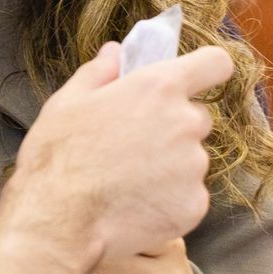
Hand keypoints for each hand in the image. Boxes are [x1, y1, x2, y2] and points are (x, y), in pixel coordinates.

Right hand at [10, 43, 230, 264]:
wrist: (58, 220)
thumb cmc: (57, 155)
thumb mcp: (67, 102)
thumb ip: (99, 72)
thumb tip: (115, 52)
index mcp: (159, 88)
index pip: (215, 63)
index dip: (205, 70)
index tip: (195, 80)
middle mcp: (185, 123)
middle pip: (198, 118)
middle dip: (175, 128)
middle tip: (137, 146)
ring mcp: (193, 167)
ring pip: (192, 161)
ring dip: (171, 168)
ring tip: (129, 183)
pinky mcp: (194, 205)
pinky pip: (189, 196)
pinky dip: (170, 201)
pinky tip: (137, 206)